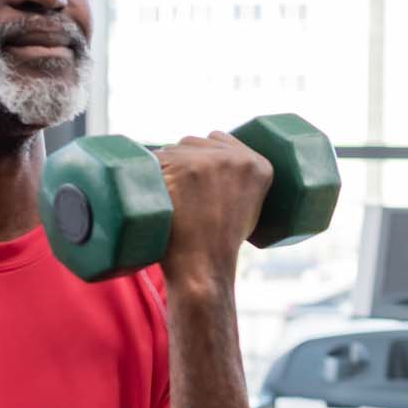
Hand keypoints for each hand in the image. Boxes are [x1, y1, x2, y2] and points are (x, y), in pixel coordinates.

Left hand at [155, 131, 272, 284]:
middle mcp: (237, 157)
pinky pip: (153, 157)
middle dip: (184, 160)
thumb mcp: (248, 209)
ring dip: (166, 166)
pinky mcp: (179, 166)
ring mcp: (207, 160)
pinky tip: (152, 191)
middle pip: (195, 142)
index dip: (204, 156)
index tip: (196, 177)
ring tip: (169, 196)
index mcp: (259, 166)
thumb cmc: (219, 245)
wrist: (202, 268)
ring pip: (173, 148)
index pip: (220, 140)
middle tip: (181, 193)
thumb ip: (239, 180)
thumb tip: (214, 165)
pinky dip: (147, 172)